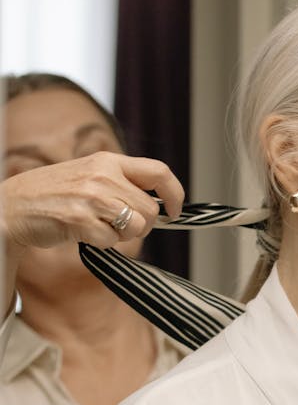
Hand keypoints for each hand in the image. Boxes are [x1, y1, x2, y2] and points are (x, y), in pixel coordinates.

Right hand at [1, 150, 183, 253]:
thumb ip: (122, 184)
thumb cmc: (54, 195)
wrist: (14, 205)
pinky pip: (112, 241)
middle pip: (151, 210)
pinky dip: (102, 244)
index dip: (175, 194)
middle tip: (120, 226)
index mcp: (108, 160)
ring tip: (99, 226)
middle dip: (143, 226)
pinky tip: (84, 233)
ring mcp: (91, 197)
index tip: (174, 211)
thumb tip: (157, 206)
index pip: (159, 172)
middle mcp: (103, 174)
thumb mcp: (90, 175)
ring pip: (137, 226)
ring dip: (123, 235)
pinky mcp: (80, 220)